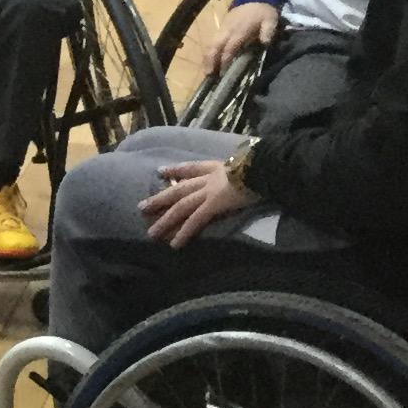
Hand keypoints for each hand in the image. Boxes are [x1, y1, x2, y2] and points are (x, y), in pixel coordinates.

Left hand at [138, 158, 261, 247]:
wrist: (266, 166)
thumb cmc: (263, 165)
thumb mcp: (249, 163)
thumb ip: (242, 168)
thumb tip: (248, 169)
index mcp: (217, 167)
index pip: (191, 167)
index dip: (175, 170)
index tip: (161, 171)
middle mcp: (209, 178)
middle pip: (179, 189)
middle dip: (160, 198)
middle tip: (141, 206)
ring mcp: (209, 191)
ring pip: (181, 207)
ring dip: (165, 221)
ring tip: (151, 233)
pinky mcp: (214, 204)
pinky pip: (195, 221)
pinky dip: (184, 232)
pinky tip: (174, 244)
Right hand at [210, 1, 280, 72]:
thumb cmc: (262, 11)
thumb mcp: (270, 20)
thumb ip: (268, 31)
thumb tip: (264, 43)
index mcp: (239, 31)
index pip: (229, 48)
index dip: (224, 60)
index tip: (222, 73)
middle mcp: (228, 31)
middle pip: (215, 47)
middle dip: (210, 61)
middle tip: (208, 75)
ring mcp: (223, 28)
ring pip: (211, 44)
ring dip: (207, 57)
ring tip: (206, 71)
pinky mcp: (221, 27)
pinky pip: (212, 41)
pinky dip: (210, 51)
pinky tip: (210, 60)